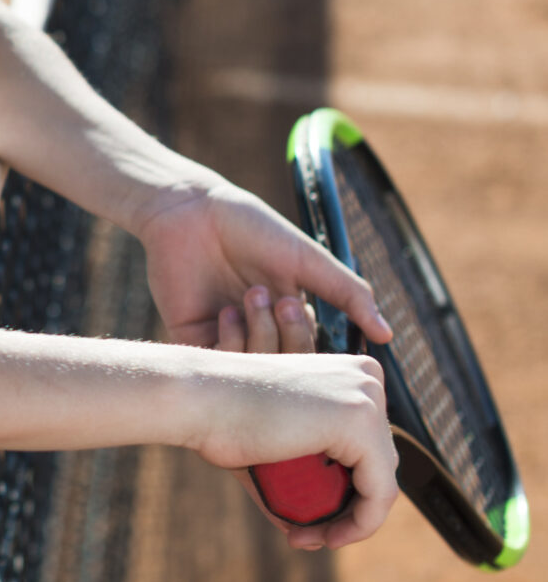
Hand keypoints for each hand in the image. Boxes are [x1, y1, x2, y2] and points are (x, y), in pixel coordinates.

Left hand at [134, 176, 390, 351]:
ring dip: (260, 336)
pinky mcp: (194, 339)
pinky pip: (220, 366)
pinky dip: (231, 345)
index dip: (310, 343)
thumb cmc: (252, 229)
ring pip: (255, 370)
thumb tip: (388, 335)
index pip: (311, 357)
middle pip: (285, 368)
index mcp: (288, 318)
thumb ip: (348, 295)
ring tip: (252, 296)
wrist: (193, 211)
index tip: (300, 307)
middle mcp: (259, 333)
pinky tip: (227, 312)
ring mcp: (227, 339)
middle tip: (281, 301)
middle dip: (288, 337)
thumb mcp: (308, 260)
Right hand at [191, 304, 395, 548]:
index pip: (368, 447)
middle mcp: (368, 377)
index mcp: (352, 373)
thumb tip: (319, 532)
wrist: (197, 398)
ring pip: (382, 483)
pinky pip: (380, 493)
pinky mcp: (360, 422)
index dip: (346, 493)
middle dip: (345, 511)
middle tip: (302, 535)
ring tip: (306, 539)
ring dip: (349, 523)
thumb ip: (302, 479)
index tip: (305, 521)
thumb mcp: (276, 448)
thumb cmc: (224, 420)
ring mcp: (368, 397)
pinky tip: (325, 538)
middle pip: (377, 465)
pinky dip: (359, 525)